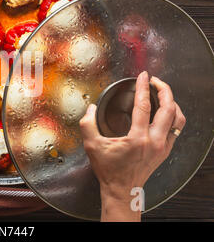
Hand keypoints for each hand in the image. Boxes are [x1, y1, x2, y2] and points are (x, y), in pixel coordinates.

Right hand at [79, 71, 185, 220]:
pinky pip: (176, 128)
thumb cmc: (109, 170)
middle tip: (154, 81)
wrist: (122, 189)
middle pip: (168, 108)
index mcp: (137, 138)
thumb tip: (90, 108)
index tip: (142, 76)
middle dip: (164, 90)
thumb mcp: (92, 145)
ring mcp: (163, 146)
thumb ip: (87, 124)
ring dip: (172, 102)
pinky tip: (165, 111)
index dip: (143, 87)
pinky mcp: (165, 150)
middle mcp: (154, 141)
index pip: (144, 105)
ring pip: (177, 118)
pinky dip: (173, 115)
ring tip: (162, 93)